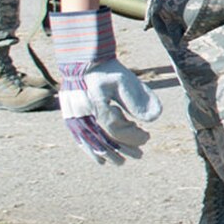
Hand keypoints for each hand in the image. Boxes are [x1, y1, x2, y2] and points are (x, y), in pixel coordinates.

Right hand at [50, 8, 162, 163]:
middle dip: (123, 149)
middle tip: (139, 155)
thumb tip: (154, 119)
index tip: (147, 137)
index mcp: (96, 101)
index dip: (132, 136)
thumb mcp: (127, 81)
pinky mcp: (68, 117)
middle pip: (103, 138)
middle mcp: (82, 111)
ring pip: (91, 142)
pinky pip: (79, 139)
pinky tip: (100, 161)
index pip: (115, 128)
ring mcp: (73, 116)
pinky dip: (90, 151)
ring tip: (121, 162)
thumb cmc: (108, 70)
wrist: (83, 61)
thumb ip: (139, 99)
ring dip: (107, 154)